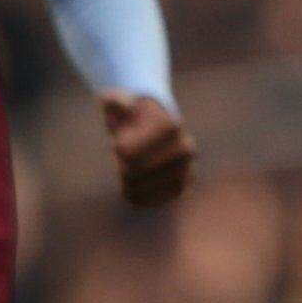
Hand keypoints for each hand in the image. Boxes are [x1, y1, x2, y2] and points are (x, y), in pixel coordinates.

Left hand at [102, 92, 195, 208]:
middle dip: (122, 167)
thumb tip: (124, 105)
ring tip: (128, 173)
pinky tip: (132, 189)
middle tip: (123, 159)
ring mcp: (187, 169)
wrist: (157, 129)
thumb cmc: (132, 115)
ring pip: (142, 189)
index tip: (120, 141)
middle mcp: (185, 148)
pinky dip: (137, 197)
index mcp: (170, 125)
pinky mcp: (183, 187)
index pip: (128, 152)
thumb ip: (114, 100)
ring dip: (128, 183)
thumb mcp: (119, 101)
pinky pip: (153, 201)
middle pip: (134, 171)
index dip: (118, 147)